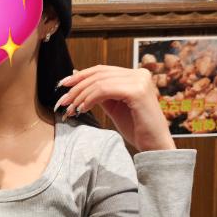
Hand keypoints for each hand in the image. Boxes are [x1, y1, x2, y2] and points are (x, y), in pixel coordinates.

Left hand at [55, 65, 175, 151]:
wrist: (154, 146)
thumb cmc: (135, 128)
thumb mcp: (113, 106)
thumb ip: (98, 91)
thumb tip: (76, 74)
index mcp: (136, 74)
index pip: (102, 70)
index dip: (81, 76)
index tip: (63, 85)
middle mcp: (140, 73)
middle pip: (99, 74)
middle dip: (77, 87)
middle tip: (62, 101)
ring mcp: (140, 81)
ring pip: (100, 82)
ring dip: (81, 95)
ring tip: (71, 109)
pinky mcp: (137, 91)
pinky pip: (105, 90)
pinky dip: (90, 99)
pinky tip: (82, 109)